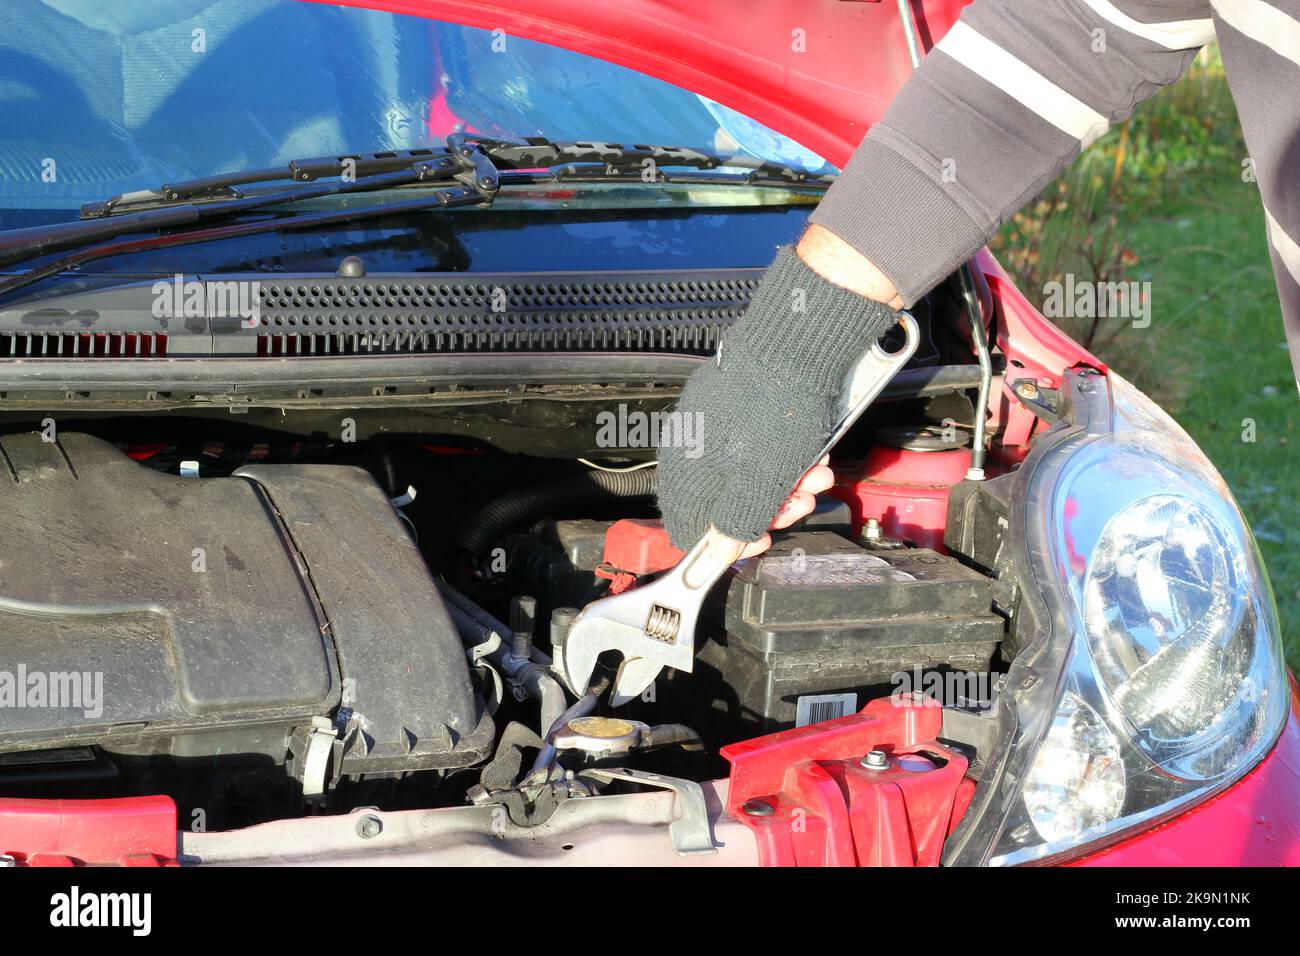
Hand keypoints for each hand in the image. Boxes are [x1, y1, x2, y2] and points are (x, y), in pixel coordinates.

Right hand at [654, 240, 899, 549]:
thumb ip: (737, 521)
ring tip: (817, 474)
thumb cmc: (776, 407)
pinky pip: (755, 446)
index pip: (689, 525)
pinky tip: (811, 451)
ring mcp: (712, 423)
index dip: (726, 543)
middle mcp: (691, 446)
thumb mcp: (762, 479)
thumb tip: (720, 554)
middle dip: (770, 508)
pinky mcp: (734, 405)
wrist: (796, 341)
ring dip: (787, 484)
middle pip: (725, 503)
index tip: (760, 541)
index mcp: (685, 467)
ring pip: (746, 474)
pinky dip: (785, 456)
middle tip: (802, 502)